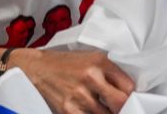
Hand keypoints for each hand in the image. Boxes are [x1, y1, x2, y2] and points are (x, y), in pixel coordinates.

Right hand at [19, 49, 133, 113]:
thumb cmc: (64, 63)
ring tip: (104, 109)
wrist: (35, 68)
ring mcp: (79, 95)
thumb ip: (109, 71)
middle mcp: (91, 77)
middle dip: (123, 108)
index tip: (130, 98)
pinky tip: (90, 112)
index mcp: (100, 62)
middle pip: (120, 102)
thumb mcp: (90, 58)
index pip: (128, 85)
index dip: (131, 95)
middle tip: (119, 108)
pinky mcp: (67, 109)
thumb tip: (128, 89)